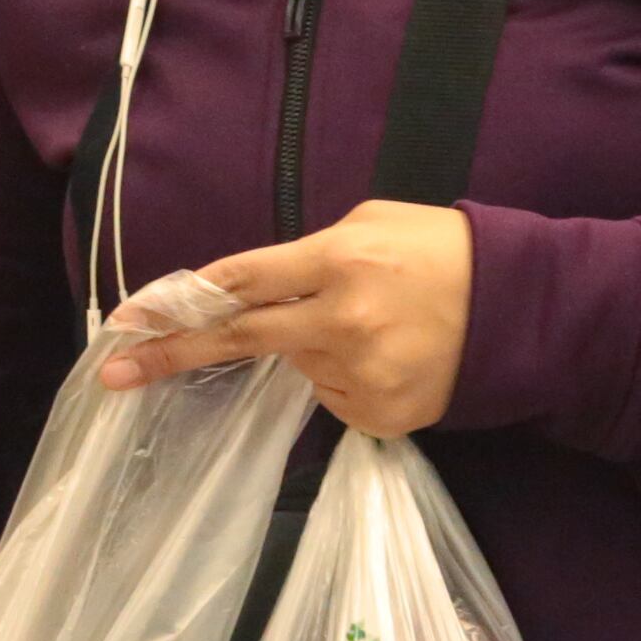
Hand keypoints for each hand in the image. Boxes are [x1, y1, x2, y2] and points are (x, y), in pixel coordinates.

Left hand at [98, 197, 471, 433]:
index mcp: (341, 260)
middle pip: (241, 340)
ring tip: (374, 324)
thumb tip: (249, 289)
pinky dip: (345, 378)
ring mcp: (366, 375)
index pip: (241, 280)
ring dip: (312, 347)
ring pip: (298, 367)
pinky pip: (334, 399)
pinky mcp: (385, 416)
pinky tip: (389, 355)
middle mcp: (346, 321)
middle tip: (116, 372)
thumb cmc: (442, 250)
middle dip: (172, 355)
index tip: (128, 318)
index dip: (179, 299)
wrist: (524, 309)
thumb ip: (308, 254)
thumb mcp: (373, 224)